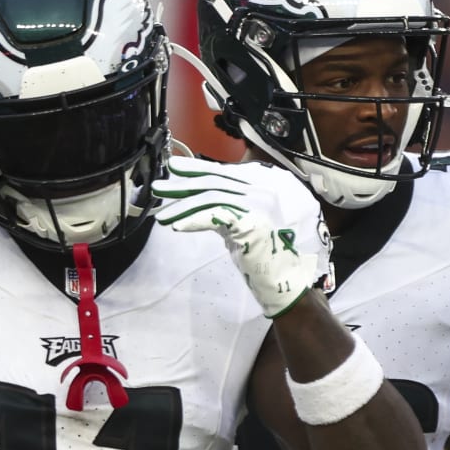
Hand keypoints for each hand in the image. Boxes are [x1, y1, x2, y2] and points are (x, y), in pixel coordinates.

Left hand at [151, 158, 319, 316]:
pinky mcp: (252, 222)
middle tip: (159, 187)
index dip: (199, 169)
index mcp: (268, 183)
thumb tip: (200, 198)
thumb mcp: (250, 221)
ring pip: (212, 197)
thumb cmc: (270, 254)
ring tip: (163, 214)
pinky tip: (177, 225)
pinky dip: (193, 220)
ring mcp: (260, 203)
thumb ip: (232, 206)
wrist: (290, 280)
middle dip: (184, 184)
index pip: (227, 171)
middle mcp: (266, 188)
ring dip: (183, 206)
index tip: (177, 170)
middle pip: (216, 181)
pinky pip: (215, 215)